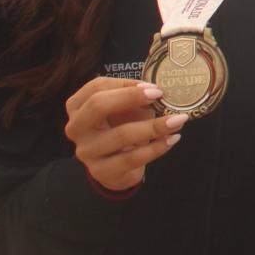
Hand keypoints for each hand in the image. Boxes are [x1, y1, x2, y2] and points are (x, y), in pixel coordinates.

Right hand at [64, 77, 185, 191]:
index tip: (152, 86)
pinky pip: (133, 157)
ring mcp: (86, 151)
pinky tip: (173, 139)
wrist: (117, 168)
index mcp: (77, 106)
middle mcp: (76, 128)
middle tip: (160, 95)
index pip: (96, 87)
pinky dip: (157, 147)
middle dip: (131, 97)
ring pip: (121, 134)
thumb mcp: (124, 110)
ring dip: (155, 126)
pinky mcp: (101, 171)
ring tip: (178, 120)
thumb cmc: (120, 129)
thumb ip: (134, 99)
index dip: (125, 84)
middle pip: (98, 105)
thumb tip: (157, 91)